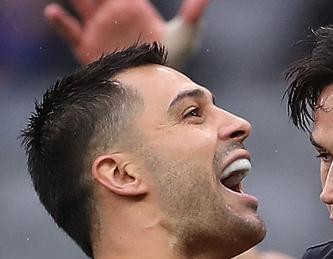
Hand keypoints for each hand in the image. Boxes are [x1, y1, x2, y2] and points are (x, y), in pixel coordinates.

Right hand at [44, 0, 208, 64]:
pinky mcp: (89, 49)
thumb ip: (192, 14)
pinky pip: (70, 32)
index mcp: (132, 7)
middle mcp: (112, 15)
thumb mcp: (185, 34)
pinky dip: (60, 22)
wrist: (157, 90)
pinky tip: (53, 12)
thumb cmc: (174, 60)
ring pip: (80, 5)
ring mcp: (99, 30)